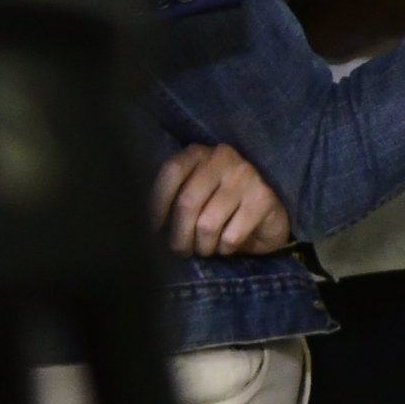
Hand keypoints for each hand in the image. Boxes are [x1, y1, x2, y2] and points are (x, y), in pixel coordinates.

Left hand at [151, 143, 291, 255]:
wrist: (265, 217)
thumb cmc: (218, 207)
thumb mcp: (191, 196)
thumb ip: (170, 201)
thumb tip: (139, 226)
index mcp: (198, 153)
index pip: (171, 172)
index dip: (156, 205)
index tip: (152, 231)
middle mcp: (222, 157)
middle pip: (186, 203)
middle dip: (179, 237)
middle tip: (181, 250)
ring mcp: (245, 175)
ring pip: (207, 225)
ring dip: (203, 247)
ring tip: (205, 247)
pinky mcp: (263, 197)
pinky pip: (230, 236)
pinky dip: (225, 249)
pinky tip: (228, 244)